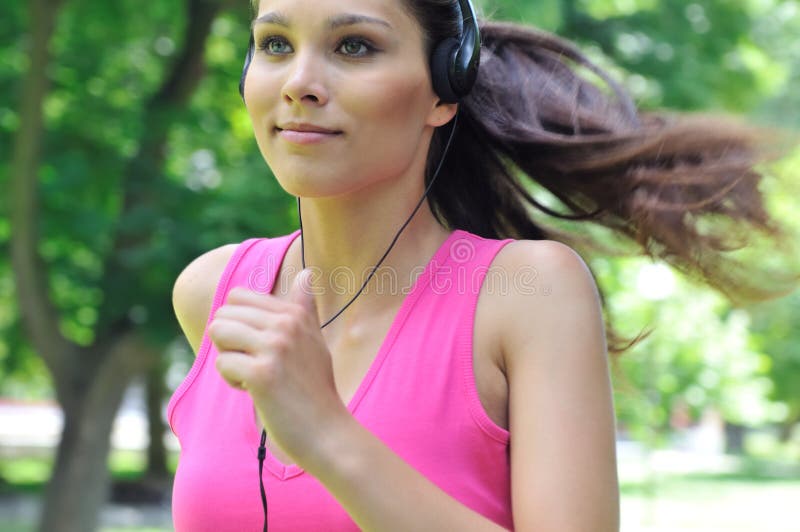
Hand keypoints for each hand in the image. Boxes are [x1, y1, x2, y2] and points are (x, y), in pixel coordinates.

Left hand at [210, 269, 346, 466]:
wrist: (327, 431)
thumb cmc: (315, 389)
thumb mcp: (314, 341)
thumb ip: (304, 307)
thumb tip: (307, 273)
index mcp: (295, 313)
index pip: (239, 296)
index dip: (240, 324)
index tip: (260, 348)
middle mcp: (287, 324)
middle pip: (224, 313)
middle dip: (230, 341)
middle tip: (256, 364)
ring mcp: (275, 347)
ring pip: (218, 332)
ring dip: (229, 358)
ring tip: (254, 375)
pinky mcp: (262, 374)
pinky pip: (222, 363)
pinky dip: (232, 380)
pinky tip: (256, 391)